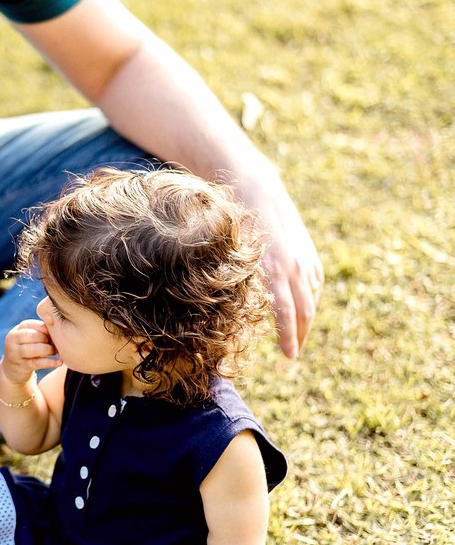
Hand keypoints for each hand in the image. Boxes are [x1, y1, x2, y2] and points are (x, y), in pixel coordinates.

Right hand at [0, 319, 62, 383]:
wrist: (12, 370)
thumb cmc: (26, 349)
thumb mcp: (28, 339)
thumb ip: (39, 331)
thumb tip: (57, 327)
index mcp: (16, 330)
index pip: (31, 324)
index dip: (45, 328)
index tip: (55, 332)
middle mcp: (13, 340)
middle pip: (32, 335)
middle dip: (46, 338)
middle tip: (56, 343)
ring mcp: (16, 354)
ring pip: (34, 349)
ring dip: (48, 349)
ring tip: (56, 351)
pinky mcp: (22, 366)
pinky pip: (38, 363)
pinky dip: (50, 362)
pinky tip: (60, 362)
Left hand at [237, 177, 323, 357]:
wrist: (256, 188)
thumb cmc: (234, 222)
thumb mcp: (232, 253)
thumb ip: (238, 280)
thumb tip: (231, 310)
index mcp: (274, 268)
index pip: (287, 312)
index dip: (290, 336)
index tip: (289, 356)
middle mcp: (294, 265)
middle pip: (305, 311)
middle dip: (300, 336)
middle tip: (293, 356)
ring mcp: (305, 259)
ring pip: (311, 299)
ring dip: (306, 321)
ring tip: (297, 339)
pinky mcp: (309, 253)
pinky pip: (314, 284)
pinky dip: (309, 300)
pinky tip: (303, 312)